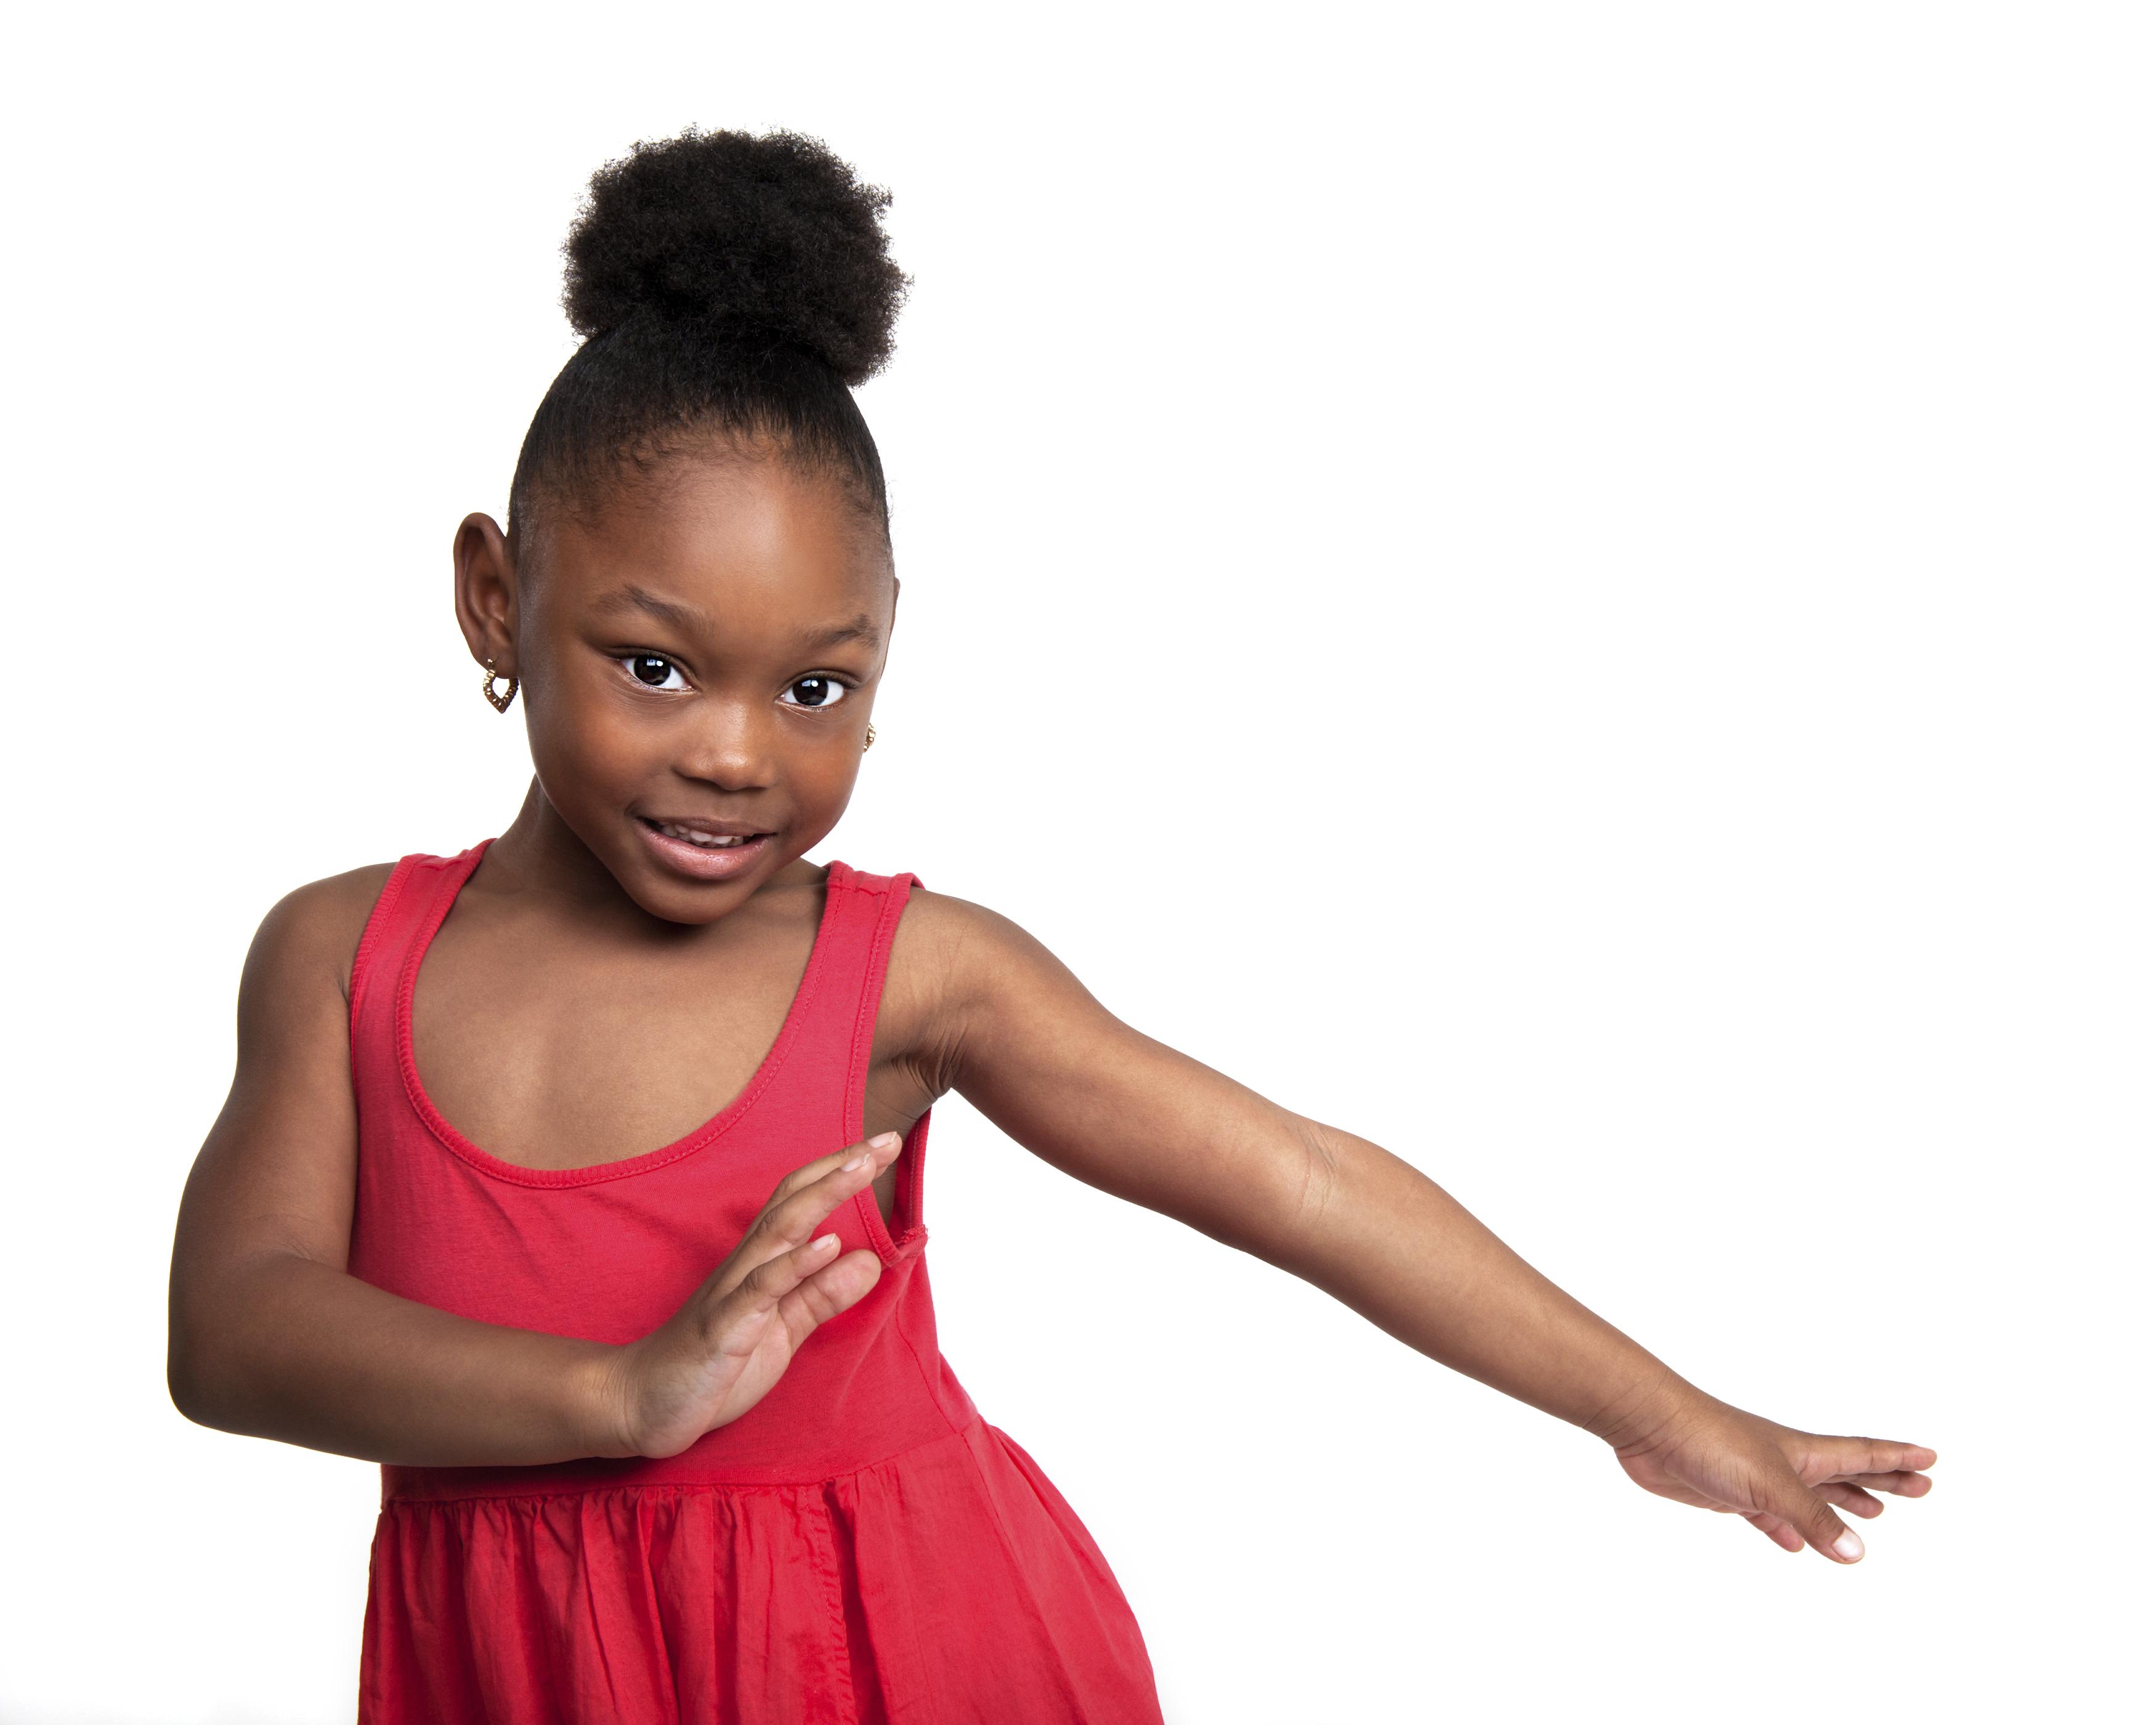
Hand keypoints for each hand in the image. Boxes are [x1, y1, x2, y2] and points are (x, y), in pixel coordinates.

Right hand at [599, 1132, 900, 1458]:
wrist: (639, 1403)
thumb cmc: (710, 1364)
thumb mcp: (781, 1331)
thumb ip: (821, 1296)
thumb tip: (870, 1261)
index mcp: (760, 1264)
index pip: (802, 1203)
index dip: (841, 1172)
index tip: (885, 1144)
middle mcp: (746, 1266)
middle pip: (794, 1202)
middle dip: (839, 1168)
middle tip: (885, 1138)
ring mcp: (731, 1293)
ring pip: (779, 1232)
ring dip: (822, 1196)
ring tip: (862, 1167)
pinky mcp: (723, 1328)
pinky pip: (760, 1290)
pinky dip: (794, 1264)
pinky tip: (828, 1245)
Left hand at [1610, 1391, 1936, 1562]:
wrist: (1651, 1428)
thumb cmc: (1710, 1441)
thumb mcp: (1770, 1484)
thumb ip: (1812, 1518)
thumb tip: (1858, 1553)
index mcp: (1803, 1453)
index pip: (1861, 1454)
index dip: (1896, 1458)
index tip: (1931, 1459)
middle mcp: (1786, 1462)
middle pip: (1846, 1473)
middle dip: (1883, 1480)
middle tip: (1920, 1488)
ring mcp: (1757, 1477)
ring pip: (1811, 1495)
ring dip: (1842, 1504)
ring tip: (1874, 1513)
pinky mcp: (1728, 1494)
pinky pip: (1768, 1516)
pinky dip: (1786, 1530)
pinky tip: (1795, 1545)